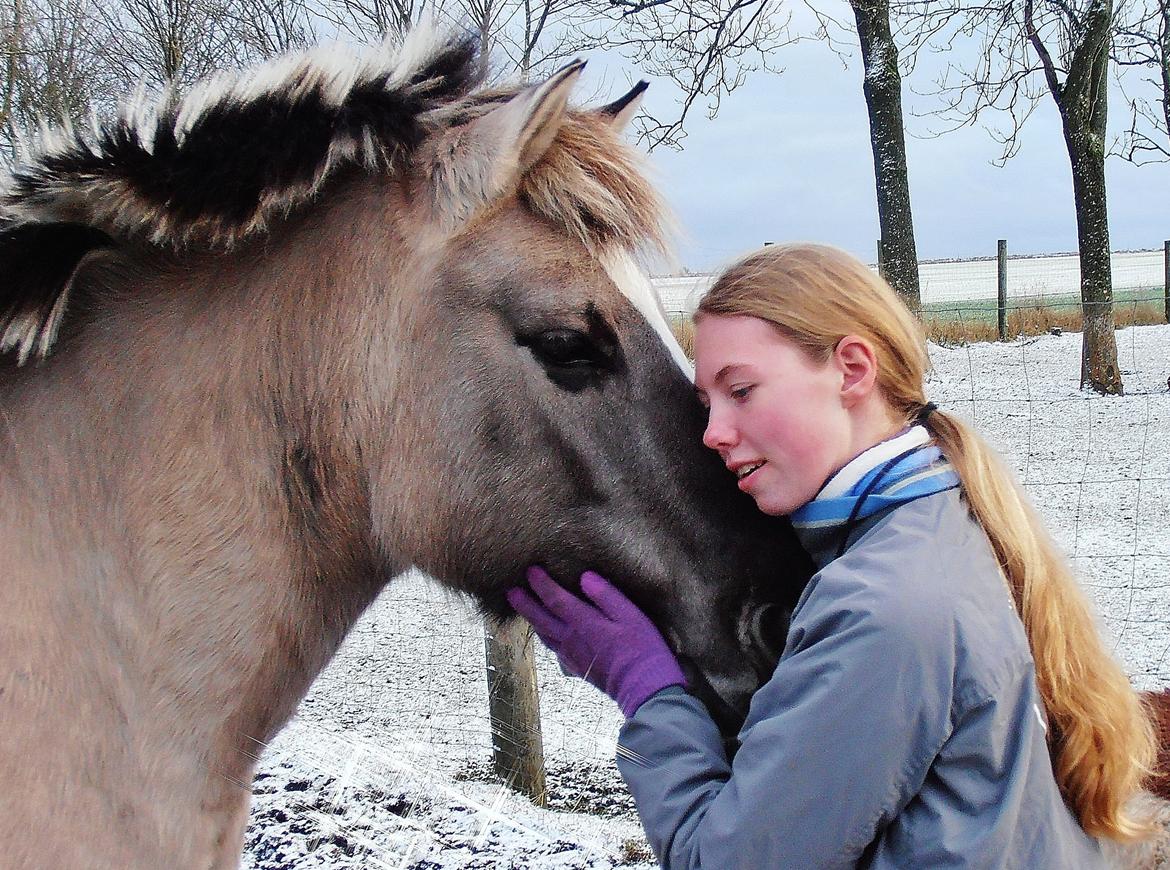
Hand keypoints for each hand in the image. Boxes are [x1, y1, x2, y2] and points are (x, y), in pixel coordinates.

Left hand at [506, 566, 686, 716]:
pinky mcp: (577, 667)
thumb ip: (607, 595)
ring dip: (531, 619)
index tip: (530, 570)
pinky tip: (547, 633)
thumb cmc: (643, 650)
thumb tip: (584, 577)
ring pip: (545, 635)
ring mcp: (572, 655)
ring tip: (522, 609)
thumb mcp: (631, 616)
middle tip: (510, 590)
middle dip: (524, 603)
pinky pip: (553, 647)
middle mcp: (572, 639)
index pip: (555, 599)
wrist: (644, 690)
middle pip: (541, 618)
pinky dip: (544, 635)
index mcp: (584, 623)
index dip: (541, 584)